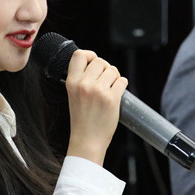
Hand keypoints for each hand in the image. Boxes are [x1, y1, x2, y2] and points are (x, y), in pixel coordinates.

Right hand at [66, 50, 127, 164]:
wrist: (87, 140)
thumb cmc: (82, 119)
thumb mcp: (73, 95)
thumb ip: (81, 78)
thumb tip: (98, 63)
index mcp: (72, 82)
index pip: (79, 54)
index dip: (89, 55)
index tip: (94, 62)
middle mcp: (84, 84)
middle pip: (100, 61)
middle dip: (105, 68)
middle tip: (105, 80)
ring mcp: (98, 91)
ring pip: (113, 70)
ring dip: (115, 77)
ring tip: (110, 88)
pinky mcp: (112, 98)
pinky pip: (122, 81)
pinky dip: (122, 85)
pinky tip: (117, 93)